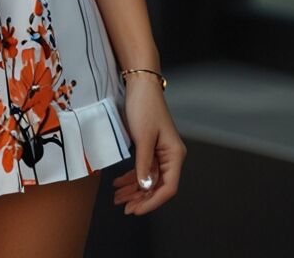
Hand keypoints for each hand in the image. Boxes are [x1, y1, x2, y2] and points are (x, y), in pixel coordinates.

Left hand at [112, 76, 186, 215]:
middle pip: (158, 186)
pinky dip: (132, 177)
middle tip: (123, 207)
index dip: (152, 201)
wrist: (140, 84)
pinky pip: (143, 168)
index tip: (136, 209)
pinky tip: (119, 183)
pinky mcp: (150, 147)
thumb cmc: (144, 107)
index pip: (168, 187)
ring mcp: (160, 152)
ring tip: (118, 198)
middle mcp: (170, 156)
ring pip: (148, 179)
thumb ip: (144, 164)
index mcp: (174, 154)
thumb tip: (144, 187)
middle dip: (140, 198)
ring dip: (134, 190)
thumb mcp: (143, 137)